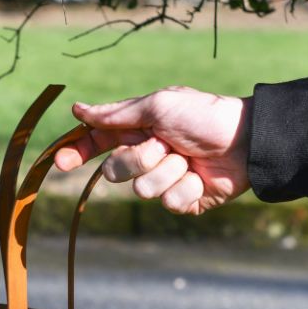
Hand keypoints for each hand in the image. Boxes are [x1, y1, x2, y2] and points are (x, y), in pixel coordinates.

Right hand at [52, 87, 250, 214]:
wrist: (246, 141)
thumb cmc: (203, 116)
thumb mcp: (158, 106)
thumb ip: (116, 113)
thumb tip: (78, 110)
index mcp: (138, 131)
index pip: (97, 144)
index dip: (78, 153)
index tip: (61, 162)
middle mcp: (147, 156)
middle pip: (115, 171)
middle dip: (139, 159)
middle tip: (165, 146)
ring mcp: (163, 181)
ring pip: (142, 190)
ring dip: (168, 172)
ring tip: (190, 160)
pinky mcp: (182, 201)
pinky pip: (169, 203)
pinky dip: (187, 187)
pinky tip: (203, 177)